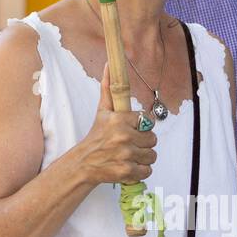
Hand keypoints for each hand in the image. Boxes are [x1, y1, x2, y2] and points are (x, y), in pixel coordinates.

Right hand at [78, 63, 157, 185]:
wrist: (84, 163)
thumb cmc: (96, 135)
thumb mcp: (102, 111)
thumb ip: (108, 87)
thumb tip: (109, 64)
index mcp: (119, 120)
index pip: (148, 121)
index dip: (142, 126)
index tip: (132, 129)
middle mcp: (123, 136)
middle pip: (152, 139)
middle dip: (143, 142)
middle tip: (130, 143)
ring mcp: (125, 155)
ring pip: (152, 155)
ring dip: (143, 157)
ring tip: (130, 155)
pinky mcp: (127, 171)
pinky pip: (148, 170)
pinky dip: (140, 170)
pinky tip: (129, 165)